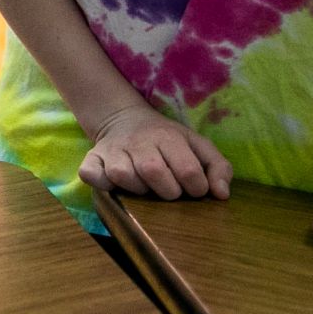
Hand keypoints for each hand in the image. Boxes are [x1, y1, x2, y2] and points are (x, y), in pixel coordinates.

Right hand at [79, 104, 232, 200]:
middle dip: (168, 191)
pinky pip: (91, 174)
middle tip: (169, 189)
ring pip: (123, 176)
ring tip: (144, 185)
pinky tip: (112, 183)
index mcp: (168, 137)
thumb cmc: (167, 140)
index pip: (188, 171)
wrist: (124, 119)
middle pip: (155, 173)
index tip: (192, 187)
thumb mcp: (197, 145)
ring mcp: (113, 150)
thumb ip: (218, 167)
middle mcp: (139, 142)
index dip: (196, 187)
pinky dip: (101, 182)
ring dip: (137, 189)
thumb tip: (221, 194)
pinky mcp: (92, 158)